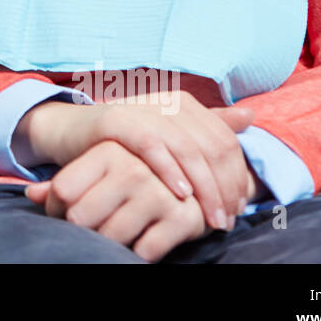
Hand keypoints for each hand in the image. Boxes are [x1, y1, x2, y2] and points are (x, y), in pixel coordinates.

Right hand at [19, 90, 255, 231]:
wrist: (71, 133)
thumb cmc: (125, 142)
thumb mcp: (168, 136)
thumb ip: (207, 127)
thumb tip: (249, 116)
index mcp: (183, 102)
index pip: (225, 140)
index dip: (237, 175)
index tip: (238, 207)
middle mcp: (166, 100)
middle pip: (211, 145)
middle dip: (225, 187)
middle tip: (226, 219)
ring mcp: (141, 108)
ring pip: (187, 148)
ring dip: (204, 187)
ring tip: (210, 217)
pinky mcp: (116, 120)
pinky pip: (151, 145)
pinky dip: (169, 170)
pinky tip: (181, 194)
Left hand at [24, 140, 207, 261]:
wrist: (196, 176)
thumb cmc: (133, 174)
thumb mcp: (99, 169)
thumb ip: (64, 181)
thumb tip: (31, 194)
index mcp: (109, 150)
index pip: (62, 191)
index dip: (55, 210)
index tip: (62, 215)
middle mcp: (133, 168)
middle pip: (80, 217)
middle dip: (80, 232)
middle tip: (88, 232)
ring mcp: (160, 192)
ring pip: (110, 237)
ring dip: (108, 245)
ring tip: (113, 238)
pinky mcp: (184, 217)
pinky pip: (145, 251)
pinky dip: (138, 255)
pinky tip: (141, 245)